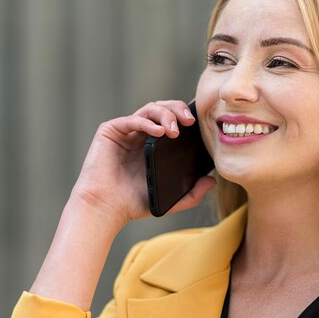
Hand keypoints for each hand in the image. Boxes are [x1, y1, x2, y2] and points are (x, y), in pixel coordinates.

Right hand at [70, 100, 216, 228]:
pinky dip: (148, 122)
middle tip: (190, 121)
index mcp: (154, 144)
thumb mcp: (171, 200)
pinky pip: (132, 119)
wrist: (105, 209)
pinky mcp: (111, 131)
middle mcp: (139, 133)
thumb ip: (193, 193)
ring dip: (166, 115)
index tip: (200, 125)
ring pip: (150, 109)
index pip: (173, 120)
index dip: (186, 116)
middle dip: (178, 110)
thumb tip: (213, 181)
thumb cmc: (133, 204)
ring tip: (175, 131)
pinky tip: (160, 132)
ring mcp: (125, 130)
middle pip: (163, 108)